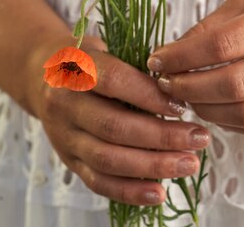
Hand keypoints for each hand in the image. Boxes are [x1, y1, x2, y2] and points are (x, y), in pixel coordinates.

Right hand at [29, 36, 209, 205]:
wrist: (44, 74)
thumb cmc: (89, 60)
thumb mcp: (108, 50)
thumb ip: (136, 66)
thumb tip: (179, 86)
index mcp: (76, 68)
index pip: (114, 81)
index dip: (150, 95)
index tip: (183, 105)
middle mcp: (64, 103)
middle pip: (114, 126)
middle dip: (162, 136)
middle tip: (199, 138)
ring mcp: (64, 136)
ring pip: (108, 158)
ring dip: (153, 165)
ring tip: (188, 163)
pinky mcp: (68, 160)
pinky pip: (98, 182)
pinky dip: (130, 191)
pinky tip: (160, 192)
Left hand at [147, 0, 243, 134]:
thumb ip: (212, 26)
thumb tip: (171, 54)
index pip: (222, 44)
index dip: (182, 56)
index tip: (158, 60)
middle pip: (233, 85)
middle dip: (188, 89)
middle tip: (165, 84)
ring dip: (205, 110)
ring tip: (187, 97)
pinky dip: (228, 120)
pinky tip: (213, 106)